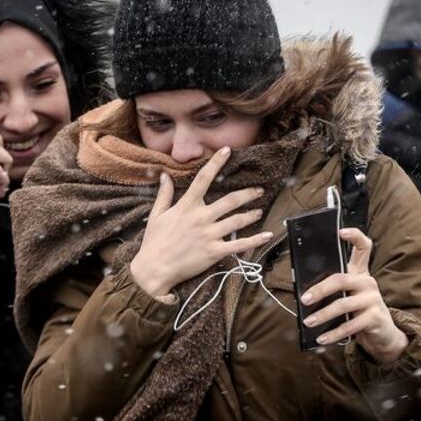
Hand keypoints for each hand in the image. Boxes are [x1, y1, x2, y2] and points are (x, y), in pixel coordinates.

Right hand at [130, 147, 272, 296]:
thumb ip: (164, 194)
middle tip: (258, 189)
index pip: (203, 179)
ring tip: (259, 210)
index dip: (216, 163)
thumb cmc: (154, 242)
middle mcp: (201, 218)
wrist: (154, 269)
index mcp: (187, 206)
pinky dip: (255, 240)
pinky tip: (267, 235)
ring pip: (237, 220)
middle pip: (229, 200)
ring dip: (251, 214)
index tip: (227, 151)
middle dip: (247, 193)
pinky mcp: (214, 252)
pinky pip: (239, 245)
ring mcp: (209, 235)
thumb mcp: (156, 215)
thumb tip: (165, 175)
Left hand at [300, 228, 408, 363]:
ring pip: (343, 304)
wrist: (384, 334)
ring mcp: (373, 299)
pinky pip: (350, 326)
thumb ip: (333, 289)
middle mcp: (368, 282)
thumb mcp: (348, 295)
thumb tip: (303, 293)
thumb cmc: (359, 310)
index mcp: (360, 272)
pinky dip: (333, 333)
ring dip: (323, 315)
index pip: (363, 247)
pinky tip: (322, 338)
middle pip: (341, 279)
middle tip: (304, 299)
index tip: (340, 231)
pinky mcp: (375, 317)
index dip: (354, 236)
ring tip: (308, 322)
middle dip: (320, 289)